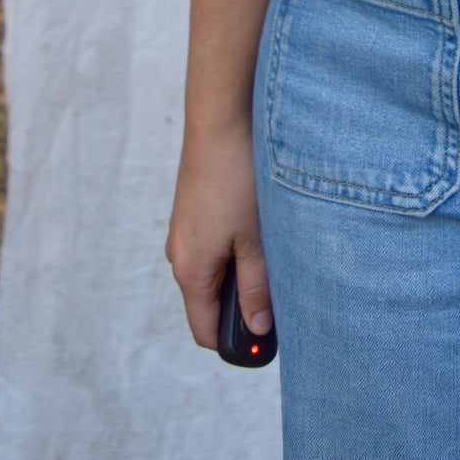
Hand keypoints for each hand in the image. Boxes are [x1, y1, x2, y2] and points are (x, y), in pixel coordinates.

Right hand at [165, 119, 273, 348]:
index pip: (205, 331)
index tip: (269, 337)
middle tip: (281, 289)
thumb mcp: (256, 239)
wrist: (220, 117)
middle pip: (209, 302)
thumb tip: (259, 328)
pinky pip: (212, 245)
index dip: (236, 342)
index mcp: (189, 271)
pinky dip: (235, 246)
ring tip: (274, 249)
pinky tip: (261, 224)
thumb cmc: (238, 177)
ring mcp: (183, 230)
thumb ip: (256, 288)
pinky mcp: (193, 209)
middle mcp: (178, 254)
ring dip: (241, 271)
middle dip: (242, 305)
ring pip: (214, 271)